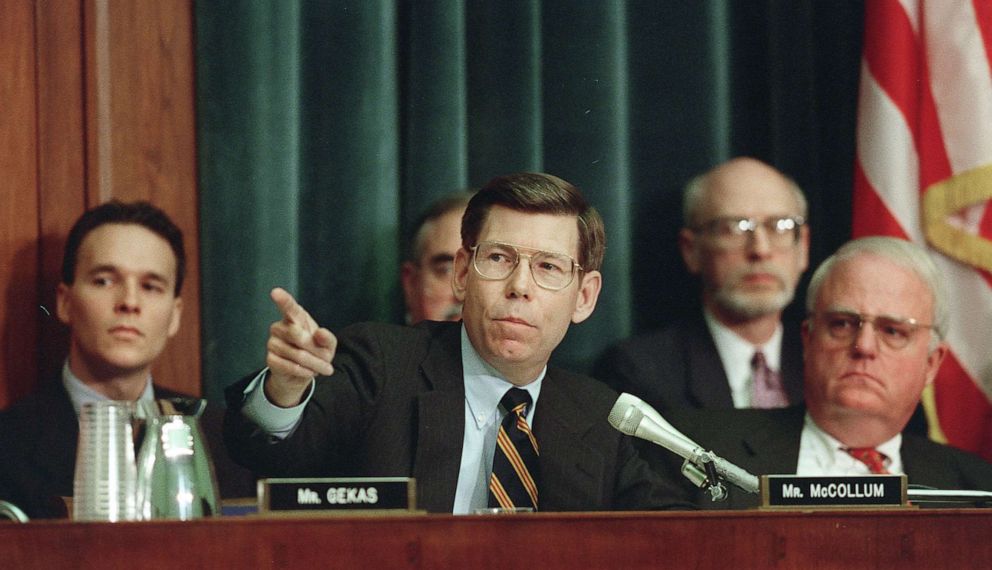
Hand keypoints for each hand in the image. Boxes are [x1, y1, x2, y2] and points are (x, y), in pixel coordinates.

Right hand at [264, 287, 335, 406]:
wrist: (303, 374)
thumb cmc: (316, 353)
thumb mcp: (328, 346)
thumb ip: (328, 338)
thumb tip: (320, 333)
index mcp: (295, 318)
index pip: (289, 307)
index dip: (283, 300)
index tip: (276, 292)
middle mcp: (280, 327)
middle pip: (297, 335)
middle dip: (317, 350)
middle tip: (328, 360)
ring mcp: (273, 343)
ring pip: (297, 354)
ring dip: (315, 364)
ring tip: (323, 368)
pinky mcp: (270, 359)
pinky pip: (290, 366)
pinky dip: (305, 372)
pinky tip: (310, 372)